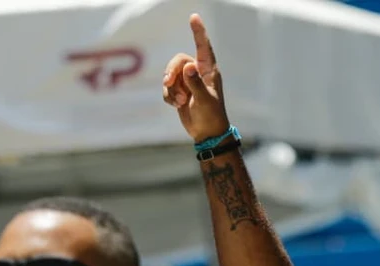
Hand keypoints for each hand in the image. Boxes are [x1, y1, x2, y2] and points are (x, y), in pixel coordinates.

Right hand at [163, 14, 231, 141]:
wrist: (207, 134)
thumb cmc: (211, 116)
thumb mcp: (204, 100)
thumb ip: (195, 83)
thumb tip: (189, 67)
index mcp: (209, 71)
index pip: (203, 47)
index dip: (198, 32)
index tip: (194, 16)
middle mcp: (198, 73)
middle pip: (178, 61)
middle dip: (171, 71)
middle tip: (168, 83)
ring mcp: (188, 83)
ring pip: (170, 75)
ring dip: (170, 89)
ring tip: (179, 102)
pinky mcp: (180, 93)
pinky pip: (167, 88)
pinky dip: (168, 96)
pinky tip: (176, 106)